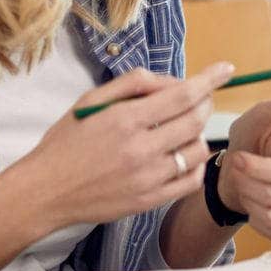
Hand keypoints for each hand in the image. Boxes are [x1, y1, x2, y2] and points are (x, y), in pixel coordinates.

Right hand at [21, 62, 235, 228]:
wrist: (45, 191)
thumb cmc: (65, 142)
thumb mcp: (90, 101)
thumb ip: (132, 84)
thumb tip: (169, 81)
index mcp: (126, 120)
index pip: (183, 95)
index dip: (209, 80)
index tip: (225, 69)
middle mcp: (141, 149)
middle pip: (196, 120)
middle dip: (205, 103)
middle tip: (199, 99)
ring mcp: (148, 178)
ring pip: (197, 151)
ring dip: (198, 135)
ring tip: (182, 129)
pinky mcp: (149, 201)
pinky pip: (190, 181)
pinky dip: (194, 164)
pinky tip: (181, 155)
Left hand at [219, 65, 270, 240]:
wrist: (236, 171)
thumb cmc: (248, 139)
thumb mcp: (258, 118)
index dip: (256, 170)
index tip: (237, 158)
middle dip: (247, 185)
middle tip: (240, 170)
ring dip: (249, 202)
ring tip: (247, 185)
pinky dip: (257, 221)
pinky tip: (254, 203)